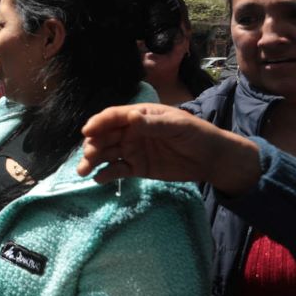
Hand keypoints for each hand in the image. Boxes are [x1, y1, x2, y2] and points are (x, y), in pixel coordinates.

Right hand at [77, 103, 260, 194]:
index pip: (112, 117)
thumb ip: (152, 123)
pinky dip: (106, 174)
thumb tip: (130, 117)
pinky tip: (99, 179)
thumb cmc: (195, 134)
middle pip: (104, 136)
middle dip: (92, 145)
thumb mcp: (177, 125)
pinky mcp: (136, 167)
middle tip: (88, 157)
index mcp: (138, 116)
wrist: (211, 158)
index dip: (98, 123)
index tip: (87, 132)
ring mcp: (132, 150)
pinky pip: (116, 170)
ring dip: (93, 160)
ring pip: (106, 154)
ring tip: (84, 171)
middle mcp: (130, 132)